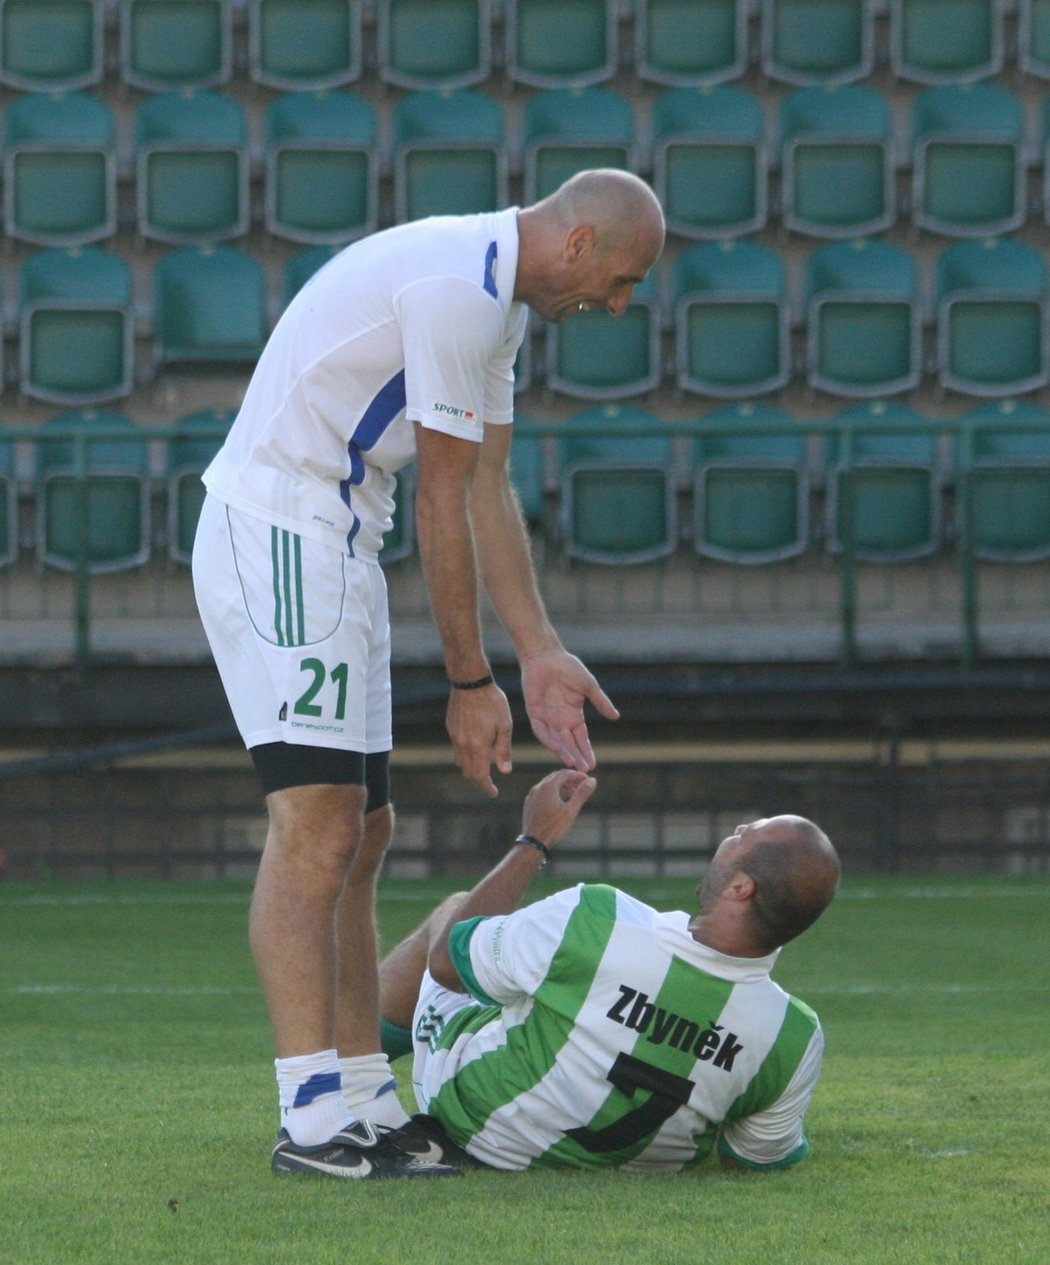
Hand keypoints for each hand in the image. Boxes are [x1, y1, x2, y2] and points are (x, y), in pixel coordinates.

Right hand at [446, 683, 513, 797]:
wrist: (470, 682)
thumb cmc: (492, 701)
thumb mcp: (505, 725)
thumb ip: (504, 750)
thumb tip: (505, 772)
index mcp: (478, 746)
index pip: (480, 776)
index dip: (486, 787)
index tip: (494, 793)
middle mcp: (463, 744)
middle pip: (468, 772)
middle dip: (479, 781)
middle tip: (489, 784)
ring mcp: (454, 736)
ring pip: (460, 762)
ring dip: (470, 770)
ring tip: (482, 769)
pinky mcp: (451, 728)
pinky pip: (456, 750)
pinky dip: (465, 757)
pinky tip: (474, 751)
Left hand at [521, 650, 618, 772]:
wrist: (546, 655)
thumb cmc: (568, 667)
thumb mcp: (589, 686)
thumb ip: (600, 702)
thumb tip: (616, 717)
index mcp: (574, 715)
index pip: (581, 738)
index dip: (587, 751)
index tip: (593, 764)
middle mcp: (560, 720)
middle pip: (570, 743)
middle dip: (577, 756)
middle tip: (584, 770)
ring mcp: (547, 718)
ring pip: (555, 740)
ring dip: (563, 752)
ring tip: (572, 763)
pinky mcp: (534, 713)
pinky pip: (541, 730)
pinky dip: (548, 739)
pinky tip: (557, 747)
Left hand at [521, 770, 596, 848]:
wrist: (533, 843)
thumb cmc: (553, 827)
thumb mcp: (571, 810)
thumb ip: (581, 794)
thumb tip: (592, 780)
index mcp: (547, 787)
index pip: (564, 773)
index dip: (578, 775)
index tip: (587, 780)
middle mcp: (538, 788)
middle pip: (556, 778)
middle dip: (570, 780)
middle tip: (582, 786)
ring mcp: (532, 796)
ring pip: (549, 786)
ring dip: (563, 787)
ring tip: (575, 795)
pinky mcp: (530, 804)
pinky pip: (543, 794)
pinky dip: (554, 794)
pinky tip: (561, 803)